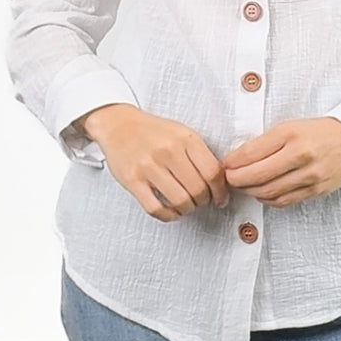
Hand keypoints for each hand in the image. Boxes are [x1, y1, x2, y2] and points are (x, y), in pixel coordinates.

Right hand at [79, 104, 229, 221]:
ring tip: (187, 205)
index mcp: (185, 138)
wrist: (119, 125)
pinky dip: (168, 215)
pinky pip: (156, 208)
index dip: (221, 191)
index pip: (213, 172)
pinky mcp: (132, 180)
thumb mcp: (182, 133)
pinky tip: (172, 211)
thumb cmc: (153, 132)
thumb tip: (220, 184)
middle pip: (198, 189)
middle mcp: (168, 151)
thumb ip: (200, 155)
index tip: (220, 198)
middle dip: (204, 201)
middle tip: (203, 202)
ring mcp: (149, 166)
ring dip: (188, 209)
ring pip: (180, 201)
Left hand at [221, 117, 340, 207]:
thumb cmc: (318, 132)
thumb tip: (237, 159)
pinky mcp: (316, 190)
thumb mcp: (290, 127)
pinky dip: (268, 200)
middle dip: (237, 179)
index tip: (226, 164)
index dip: (233, 161)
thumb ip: (265, 142)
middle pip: (257, 175)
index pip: (252, 152)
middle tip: (229, 179)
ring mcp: (310, 174)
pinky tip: (262, 194)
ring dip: (250, 191)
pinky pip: (284, 201)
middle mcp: (301, 154)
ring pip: (269, 191)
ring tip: (243, 186)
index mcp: (291, 134)